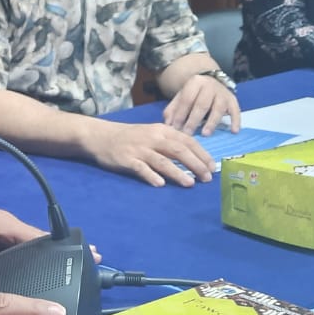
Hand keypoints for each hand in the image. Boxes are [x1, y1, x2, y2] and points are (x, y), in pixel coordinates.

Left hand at [0, 196, 97, 272]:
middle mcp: (6, 228)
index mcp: (4, 225)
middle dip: (62, 256)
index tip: (89, 256)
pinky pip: (16, 254)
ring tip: (69, 278)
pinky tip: (37, 279)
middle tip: (89, 271)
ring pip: (28, 250)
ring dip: (46, 261)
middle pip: (40, 244)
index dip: (64, 249)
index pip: (41, 237)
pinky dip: (28, 264)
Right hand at [84, 119, 215, 187]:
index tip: (212, 167)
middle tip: (207, 178)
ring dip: (177, 173)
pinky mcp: (127, 159)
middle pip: (179, 151)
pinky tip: (160, 184)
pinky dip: (151, 176)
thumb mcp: (152, 133)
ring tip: (190, 184)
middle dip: (195, 164)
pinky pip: (141, 168)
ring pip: (162, 161)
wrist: (101, 136)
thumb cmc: (131, 136)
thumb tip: (194, 157)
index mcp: (162, 130)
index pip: (187, 141)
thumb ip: (170, 143)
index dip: (202, 154)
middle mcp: (153, 138)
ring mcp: (139, 149)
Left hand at [162, 73, 241, 135]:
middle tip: (188, 134)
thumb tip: (168, 124)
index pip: (187, 99)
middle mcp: (210, 86)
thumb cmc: (193, 94)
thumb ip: (173, 109)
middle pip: (202, 104)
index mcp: (195, 82)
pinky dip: (236, 121)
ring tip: (205, 134)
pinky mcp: (233, 100)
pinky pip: (236, 111)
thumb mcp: (181, 97)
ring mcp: (223, 93)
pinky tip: (234, 131)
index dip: (180, 114)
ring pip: (218, 108)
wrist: (211, 81)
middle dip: (194, 120)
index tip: (175, 128)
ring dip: (212, 122)